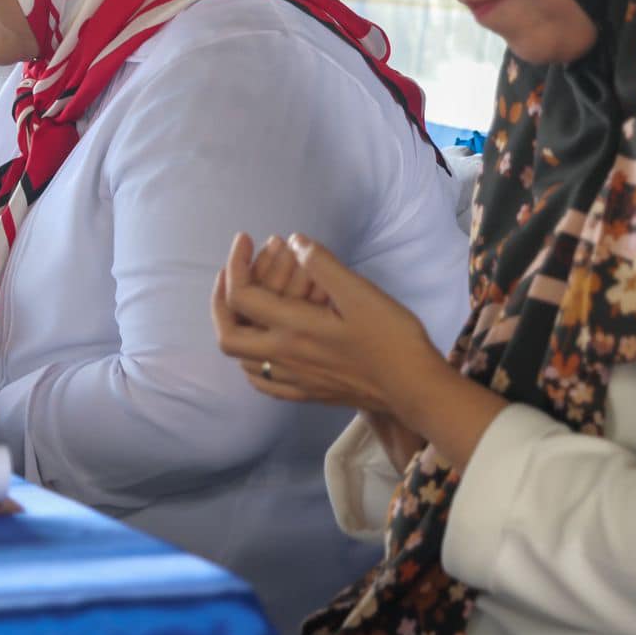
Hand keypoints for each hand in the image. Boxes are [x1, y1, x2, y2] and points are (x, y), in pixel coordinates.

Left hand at [213, 232, 443, 414]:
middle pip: (227, 333)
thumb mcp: (361, 293)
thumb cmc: (392, 339)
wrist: (415, 390)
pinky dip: (251, 360)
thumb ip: (322, 265)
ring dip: (235, 326)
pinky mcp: (306, 393)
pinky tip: (264, 348)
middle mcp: (284, 357)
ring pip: (241, 359)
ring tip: (245, 303)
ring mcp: (293, 380)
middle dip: (220, 298)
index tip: (246, 240)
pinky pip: (262, 381)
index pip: (241, 296)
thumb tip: (293, 242)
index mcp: (294, 329)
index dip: (236, 263)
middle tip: (232, 272)